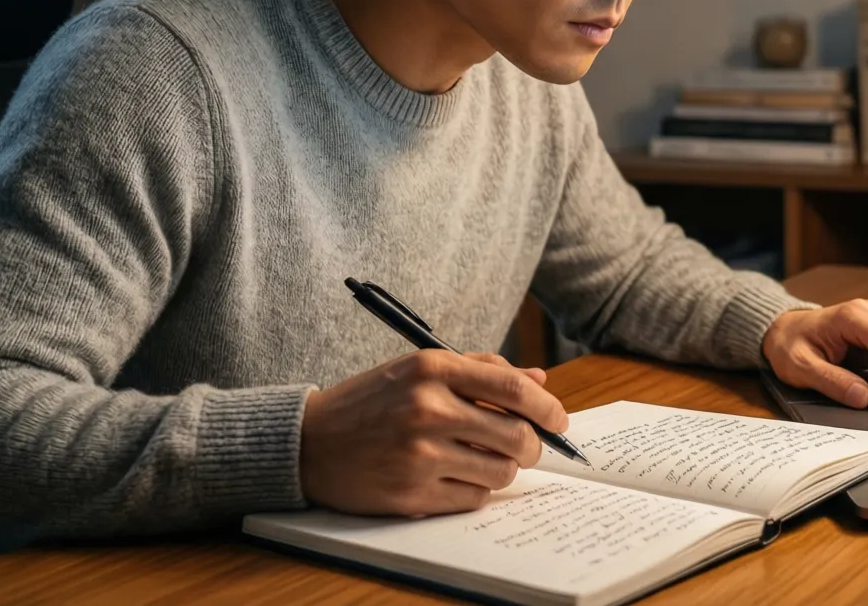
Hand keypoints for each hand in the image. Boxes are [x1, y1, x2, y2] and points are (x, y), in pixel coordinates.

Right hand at [300, 350, 567, 515]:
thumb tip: (539, 381)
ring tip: (483, 459)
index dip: (548, 408)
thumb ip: (481, 369)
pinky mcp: (411, 493)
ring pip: (501, 471)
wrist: (308, 443)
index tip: (559, 420)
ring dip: (503, 469)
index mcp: (433, 369)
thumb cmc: (371, 402)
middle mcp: (427, 409)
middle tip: (528, 447)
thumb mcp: (420, 369)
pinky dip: (475, 490)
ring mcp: (419, 454)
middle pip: (516, 435)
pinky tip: (454, 476)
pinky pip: (474, 498)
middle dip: (533, 445)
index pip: (514, 389)